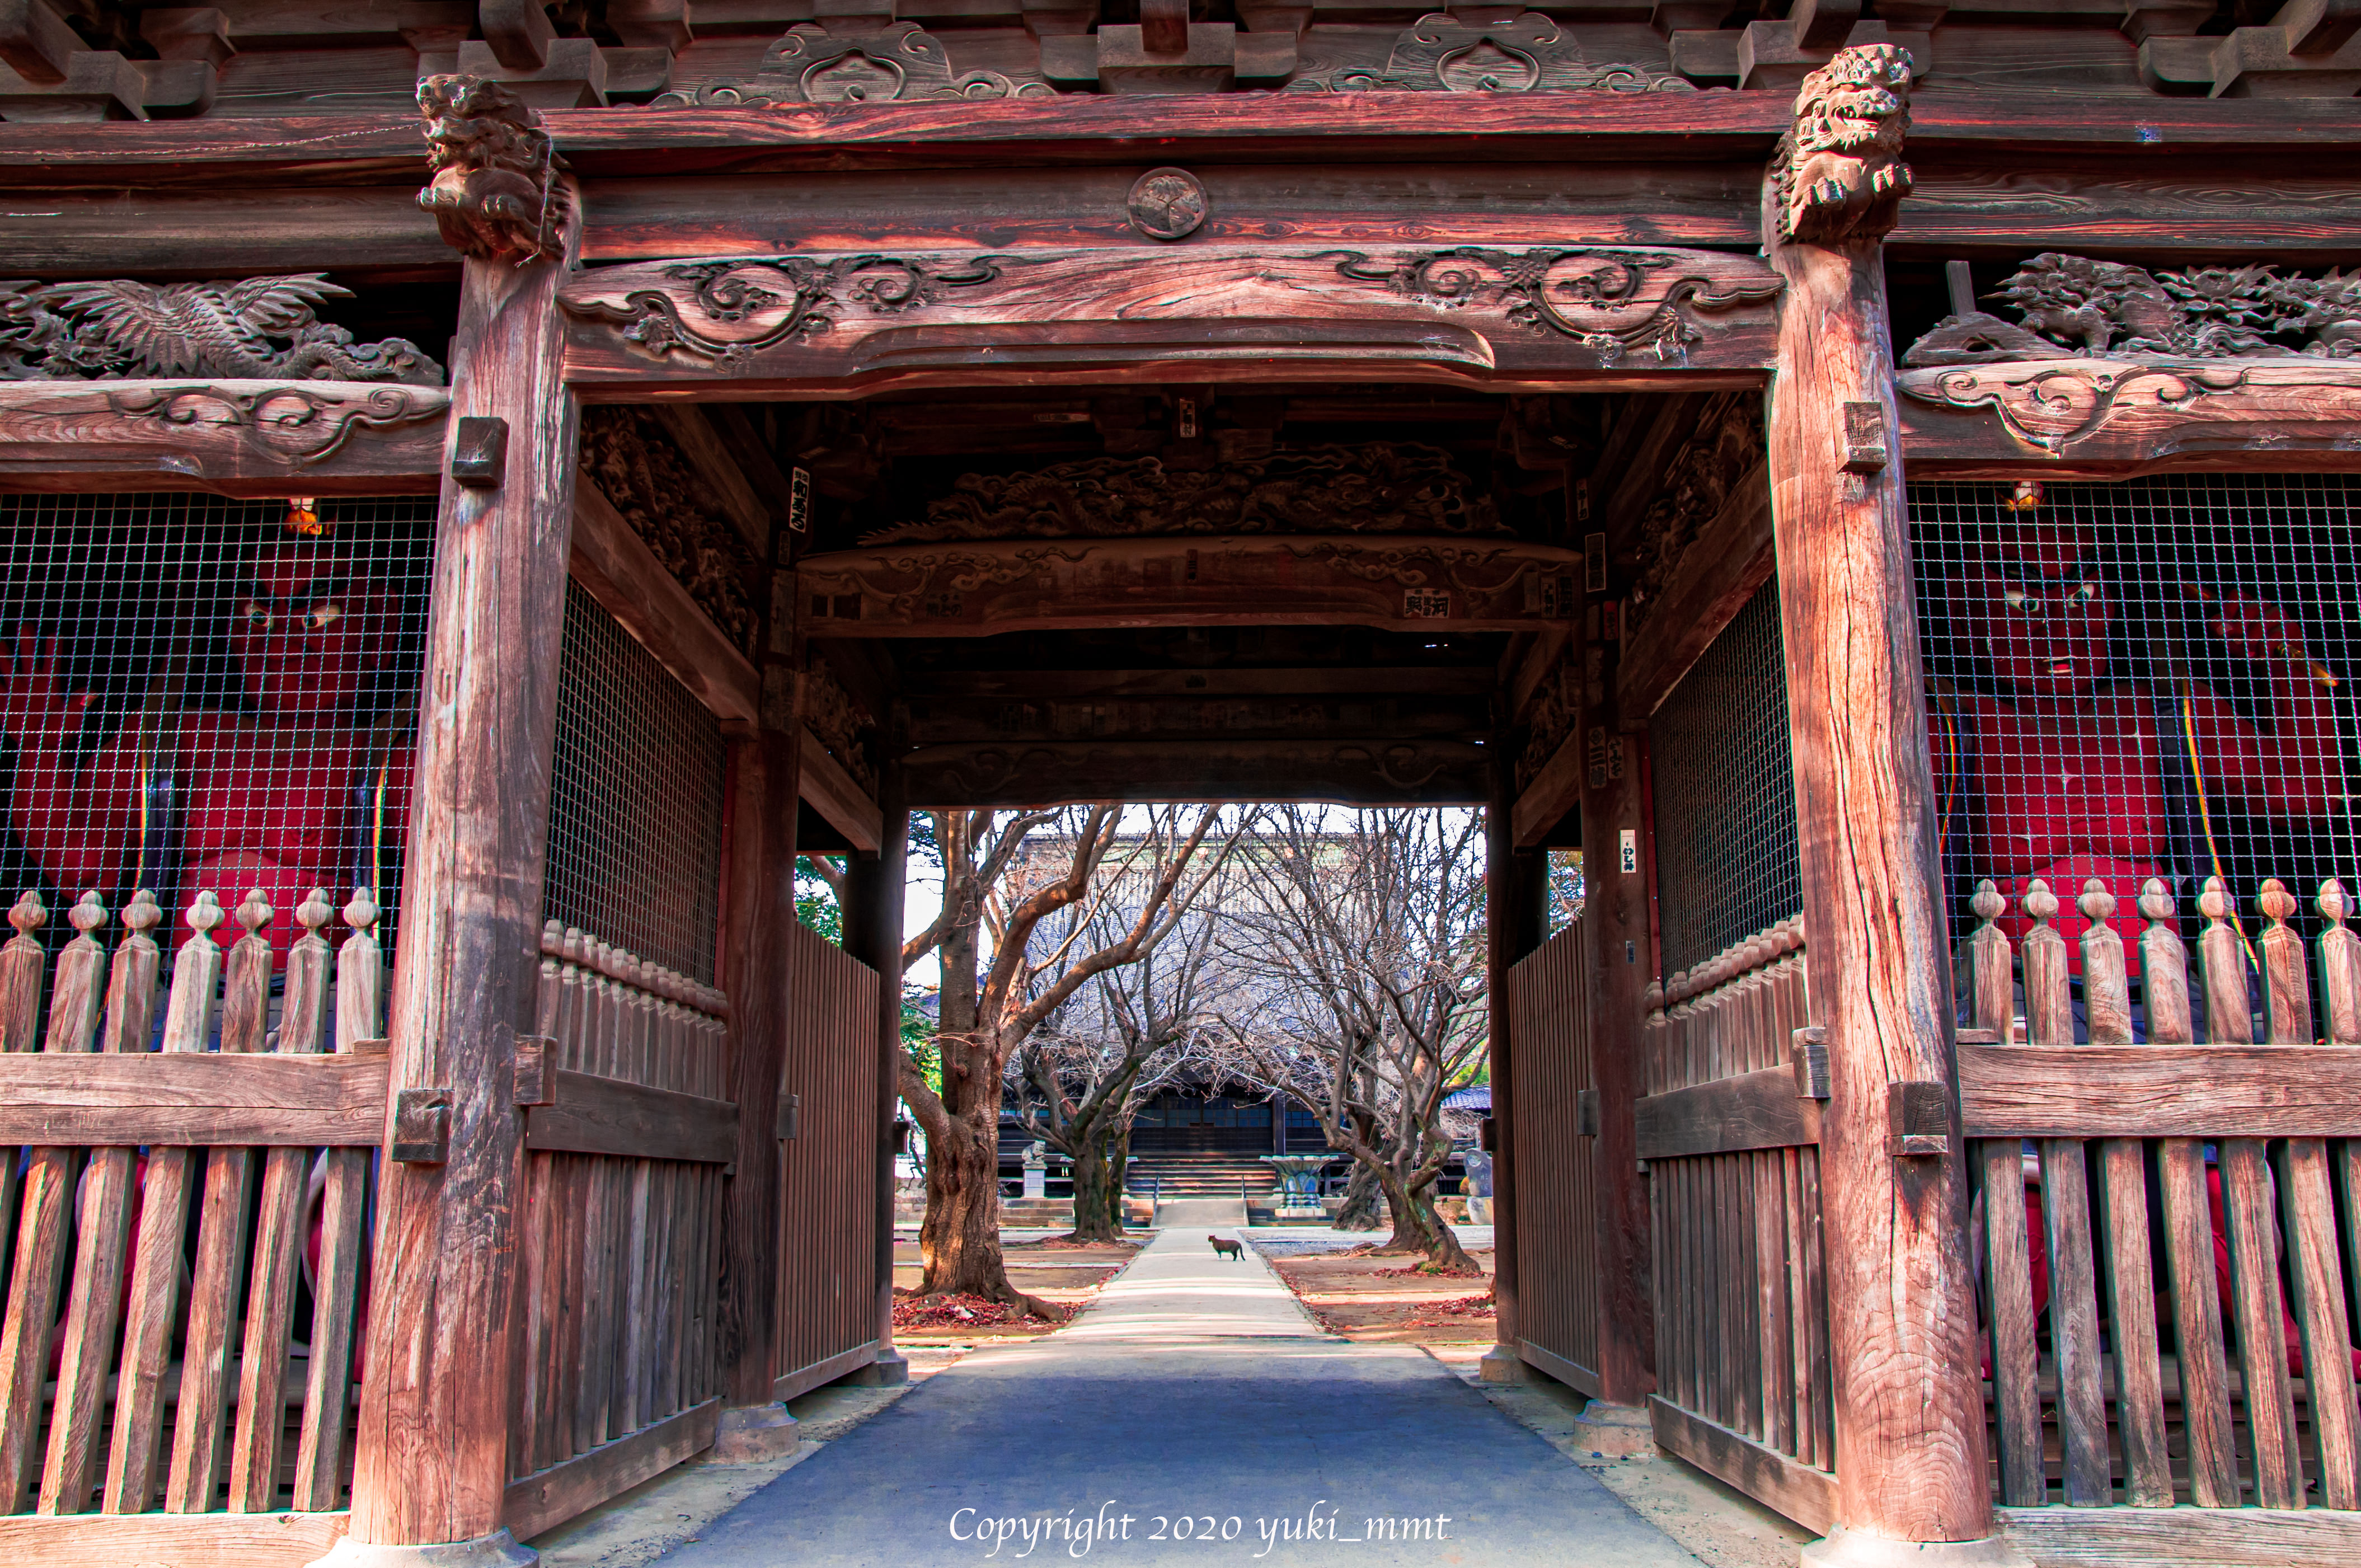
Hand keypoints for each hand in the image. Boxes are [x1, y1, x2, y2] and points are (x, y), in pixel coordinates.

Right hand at [0, 628, 90, 745]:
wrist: (41, 747)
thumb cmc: (60, 732)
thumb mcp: (70, 716)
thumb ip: (78, 702)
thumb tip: (92, 691)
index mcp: (50, 685)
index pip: (52, 663)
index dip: (53, 650)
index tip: (54, 634)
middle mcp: (33, 684)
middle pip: (28, 659)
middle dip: (26, 643)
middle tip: (25, 626)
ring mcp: (16, 691)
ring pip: (7, 668)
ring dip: (2, 655)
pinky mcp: (3, 701)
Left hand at [2204, 593, 2304, 657]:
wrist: (2274, 663)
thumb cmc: (2249, 649)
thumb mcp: (2230, 641)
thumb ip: (2221, 630)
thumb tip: (2215, 621)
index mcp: (2246, 605)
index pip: (2236, 595)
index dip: (2228, 608)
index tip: (2224, 625)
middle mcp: (2262, 605)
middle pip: (2249, 606)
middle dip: (2240, 626)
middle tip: (2236, 643)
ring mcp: (2277, 614)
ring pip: (2263, 620)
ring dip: (2252, 638)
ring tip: (2248, 652)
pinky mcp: (2290, 627)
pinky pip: (2275, 633)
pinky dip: (2266, 645)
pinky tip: (2261, 654)